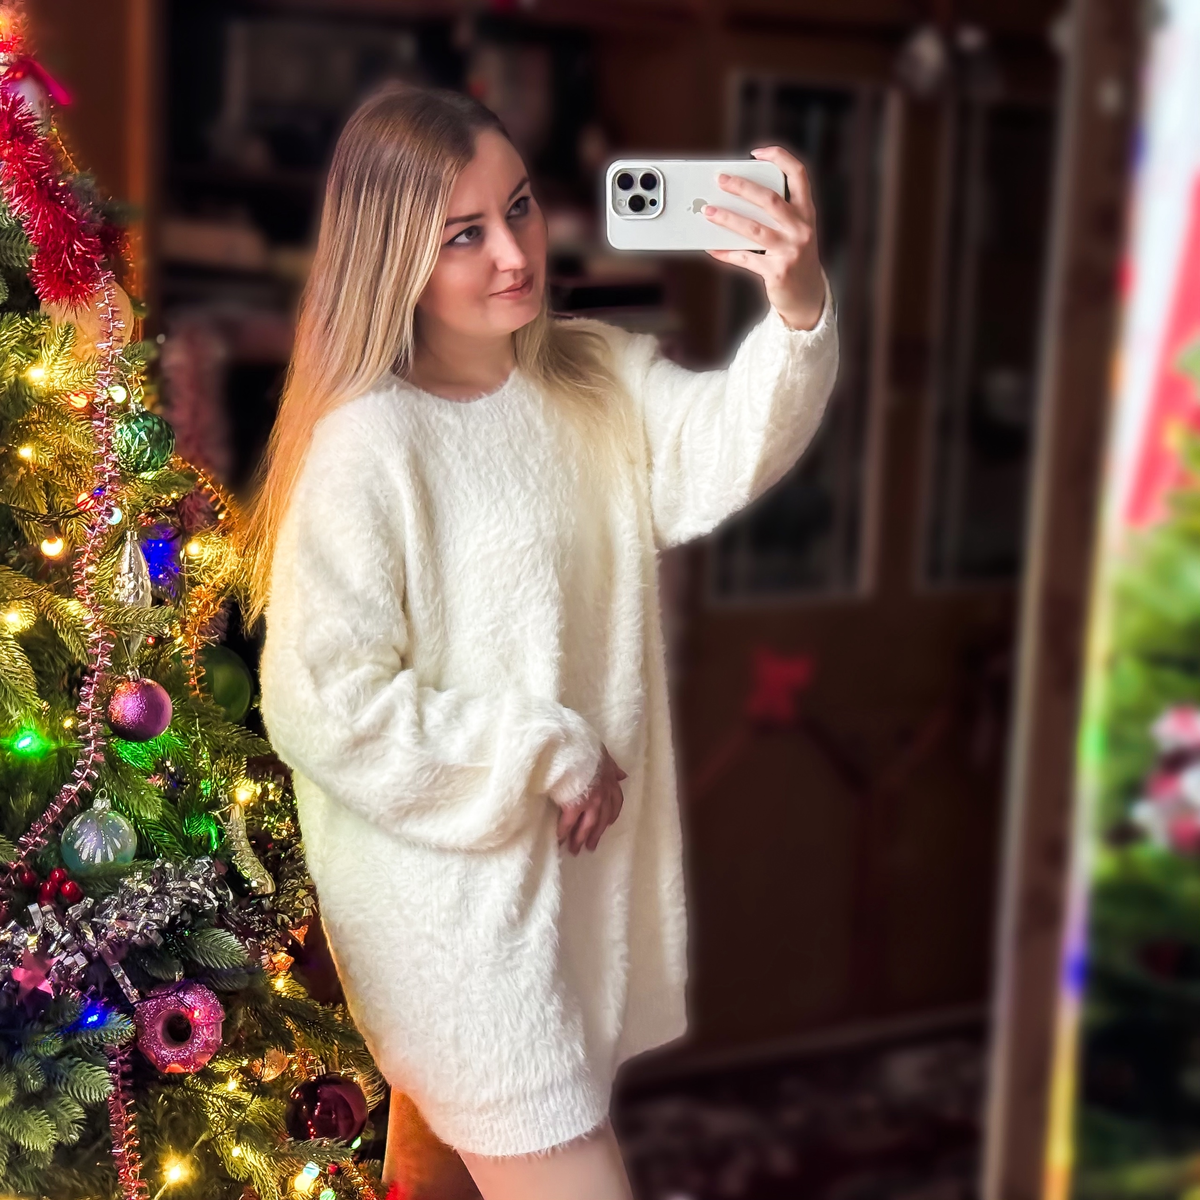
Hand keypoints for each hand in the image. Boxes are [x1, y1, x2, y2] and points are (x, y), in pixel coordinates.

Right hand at [556, 744, 626, 854]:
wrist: (572, 749)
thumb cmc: (585, 749)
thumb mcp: (604, 755)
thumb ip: (612, 767)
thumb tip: (623, 775)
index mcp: (611, 783)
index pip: (615, 804)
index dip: (611, 816)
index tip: (606, 825)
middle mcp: (603, 796)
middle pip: (601, 821)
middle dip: (595, 835)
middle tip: (590, 847)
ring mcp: (590, 802)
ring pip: (587, 826)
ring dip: (580, 839)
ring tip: (574, 850)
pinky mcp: (574, 806)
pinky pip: (568, 823)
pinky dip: (564, 833)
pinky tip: (560, 840)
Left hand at [701, 145, 825, 331]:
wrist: (807, 296)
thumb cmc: (794, 256)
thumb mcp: (794, 231)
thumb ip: (775, 214)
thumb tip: (735, 201)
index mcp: (806, 213)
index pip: (799, 175)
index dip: (780, 158)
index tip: (757, 152)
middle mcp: (801, 229)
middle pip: (770, 199)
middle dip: (743, 187)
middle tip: (720, 179)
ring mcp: (790, 251)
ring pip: (754, 229)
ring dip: (728, 219)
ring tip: (708, 212)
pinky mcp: (777, 272)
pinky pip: (745, 259)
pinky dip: (726, 252)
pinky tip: (711, 247)